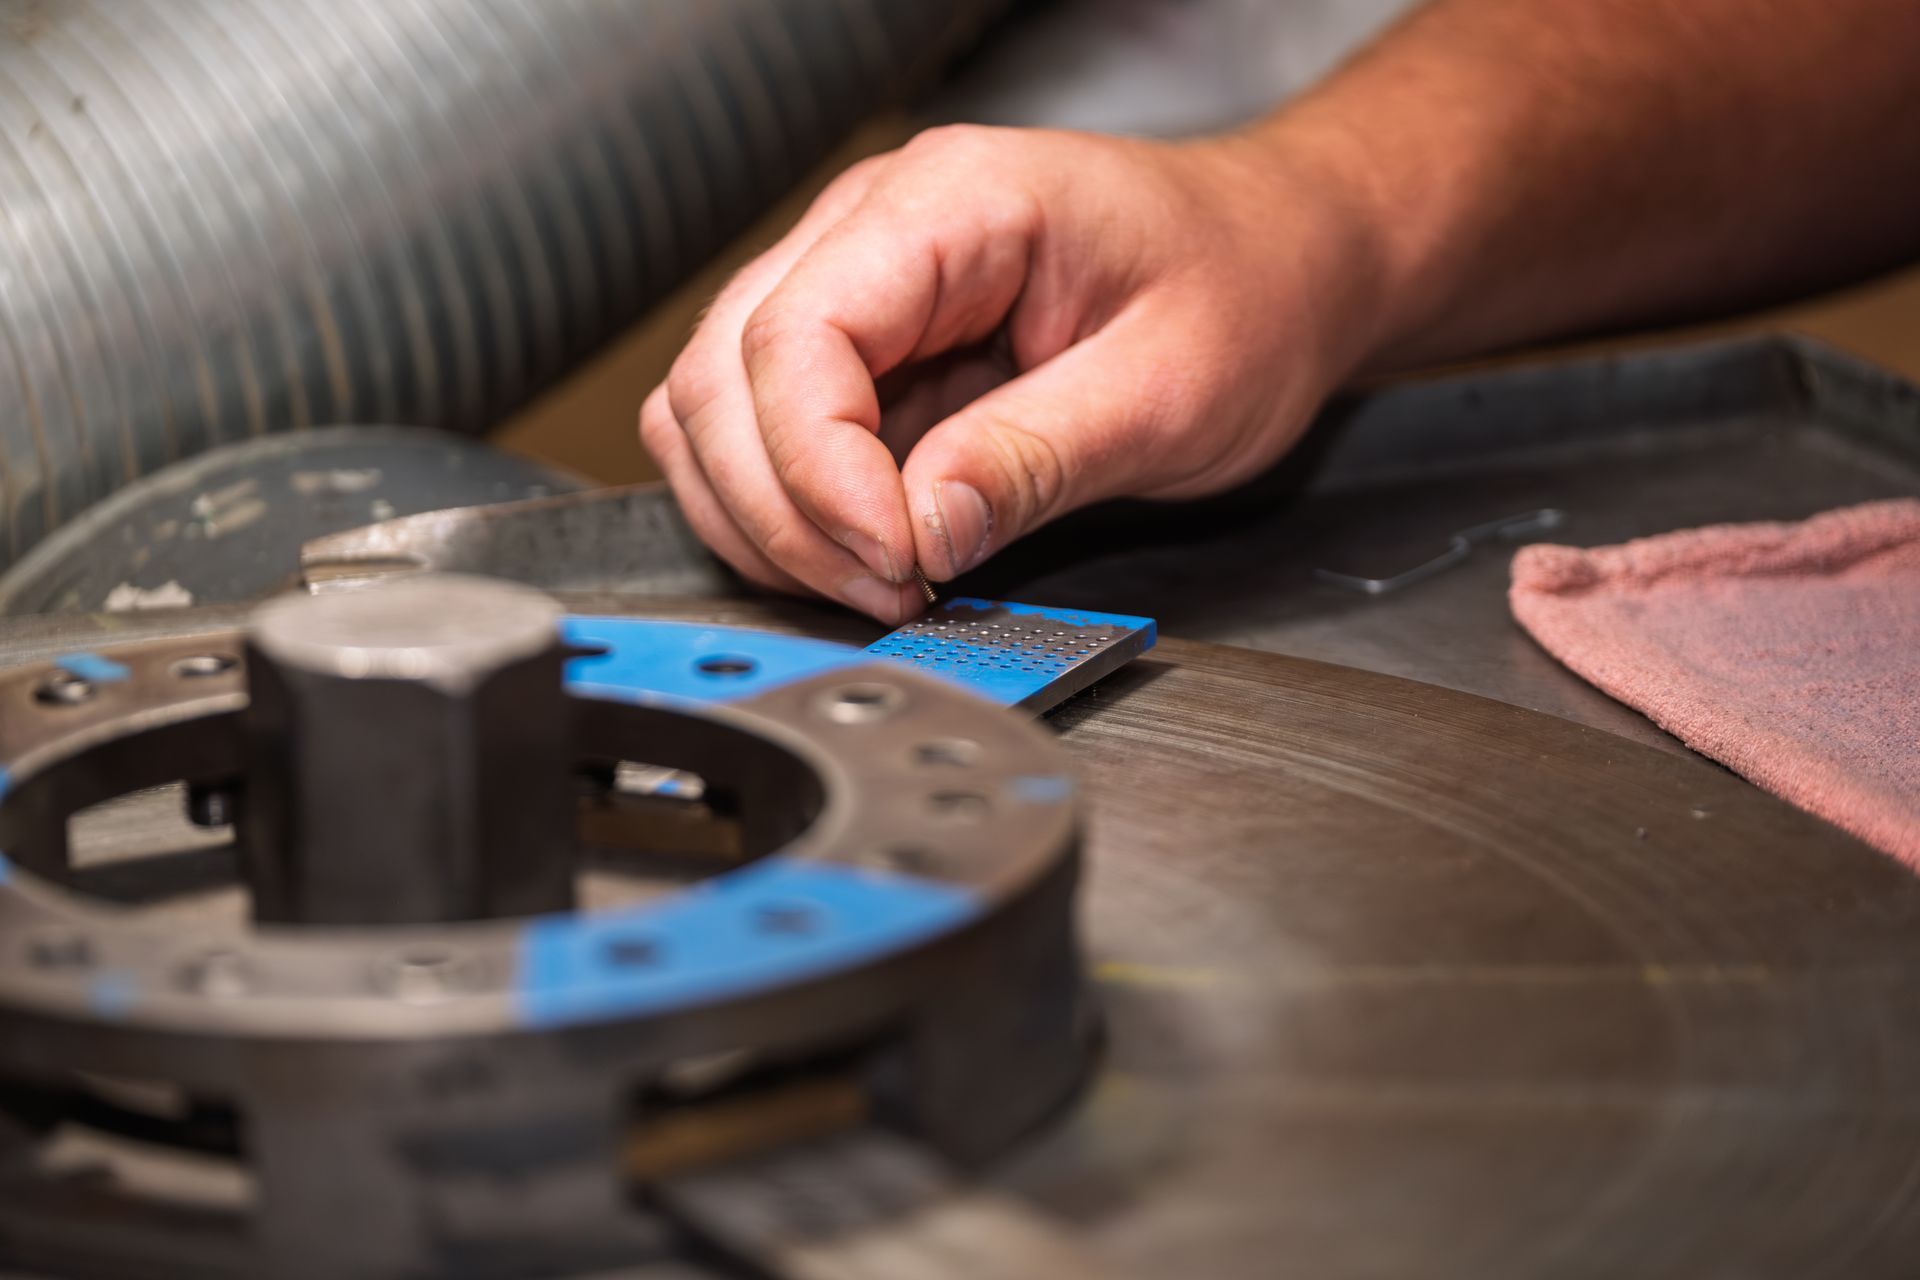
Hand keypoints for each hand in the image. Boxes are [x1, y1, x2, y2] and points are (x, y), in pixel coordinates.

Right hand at [641, 123, 1386, 621]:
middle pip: (725, 374)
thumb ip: (1037, 457)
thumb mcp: (1170, 390)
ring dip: (768, 516)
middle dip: (783, 509)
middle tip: (888, 592)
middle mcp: (874, 229)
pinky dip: (788, 509)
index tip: (894, 560)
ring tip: (879, 582)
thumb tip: (922, 533)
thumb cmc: (1244, 292)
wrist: (1278, 263)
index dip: (818, 469)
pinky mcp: (864, 352)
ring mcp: (856, 288)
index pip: (798, 334)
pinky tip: (868, 555)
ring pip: (715, 408)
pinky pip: (766, 433)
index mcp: (951, 203)